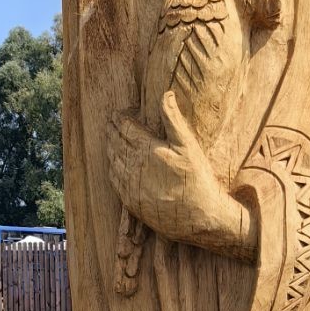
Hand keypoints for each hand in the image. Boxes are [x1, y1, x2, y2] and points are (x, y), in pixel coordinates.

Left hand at [108, 92, 257, 260]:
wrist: (199, 217)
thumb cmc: (197, 178)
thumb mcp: (188, 145)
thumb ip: (173, 119)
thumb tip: (166, 94)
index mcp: (145, 148)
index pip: (124, 126)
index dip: (120, 116)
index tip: (120, 112)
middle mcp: (132, 166)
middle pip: (114, 141)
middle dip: (112, 129)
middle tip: (112, 122)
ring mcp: (129, 184)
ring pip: (111, 159)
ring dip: (110, 147)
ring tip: (111, 139)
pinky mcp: (130, 201)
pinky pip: (113, 179)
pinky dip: (112, 167)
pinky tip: (115, 163)